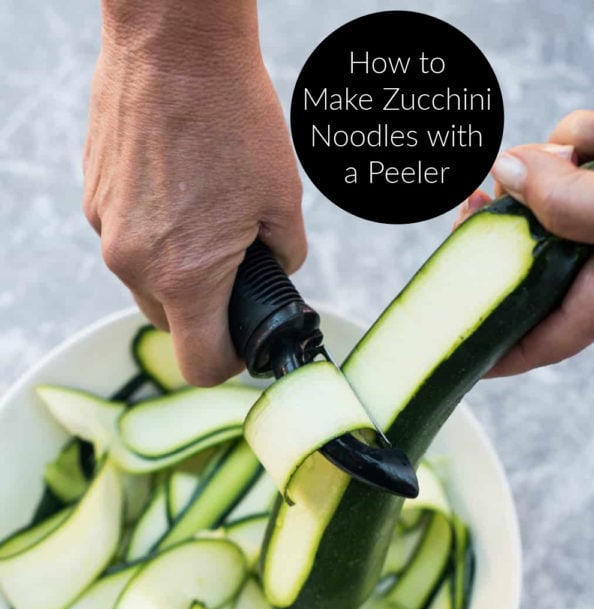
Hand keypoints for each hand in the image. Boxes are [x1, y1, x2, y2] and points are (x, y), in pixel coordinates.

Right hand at [84, 2, 305, 385]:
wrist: (173, 41)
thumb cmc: (234, 115)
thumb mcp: (283, 199)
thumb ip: (282, 258)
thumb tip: (275, 273)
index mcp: (186, 275)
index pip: (199, 365)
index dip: (228, 362)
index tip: (243, 339)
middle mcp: (134, 263)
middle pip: (169, 324)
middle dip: (204, 310)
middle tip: (234, 268)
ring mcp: (106, 229)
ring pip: (145, 282)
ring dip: (177, 269)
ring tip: (206, 213)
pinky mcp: (93, 198)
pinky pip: (126, 239)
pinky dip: (154, 232)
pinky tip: (178, 186)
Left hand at [454, 110, 593, 376]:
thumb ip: (566, 202)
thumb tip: (506, 174)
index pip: (534, 340)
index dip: (487, 348)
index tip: (448, 346)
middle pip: (527, 260)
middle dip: (504, 228)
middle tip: (476, 207)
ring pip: (552, 200)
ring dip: (552, 169)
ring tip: (572, 154)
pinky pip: (583, 163)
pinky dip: (585, 143)